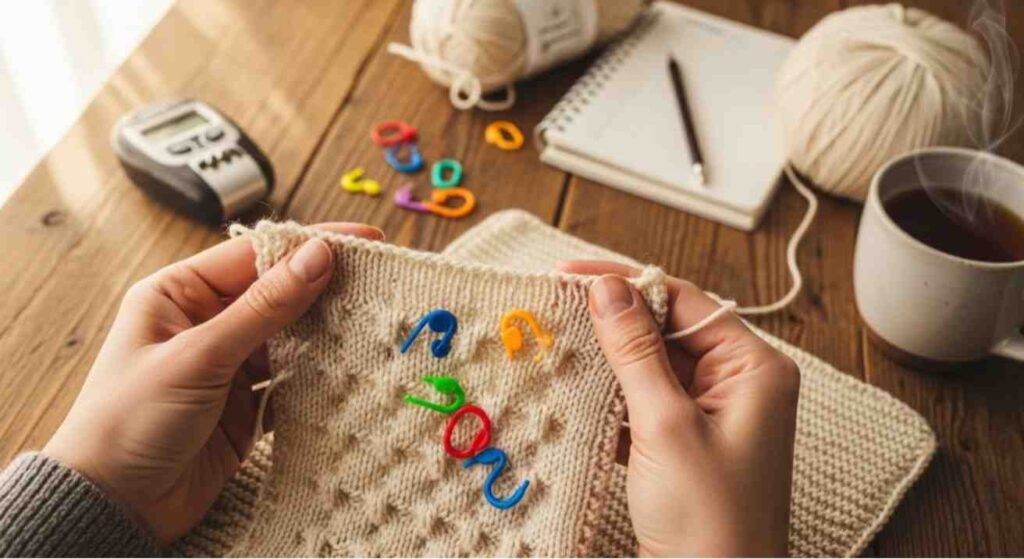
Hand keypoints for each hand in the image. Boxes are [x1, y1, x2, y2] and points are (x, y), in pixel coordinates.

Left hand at [43, 222, 382, 543]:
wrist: (114, 506)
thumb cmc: (129, 421)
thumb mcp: (199, 357)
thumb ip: (263, 308)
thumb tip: (317, 256)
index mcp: (178, 295)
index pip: (254, 256)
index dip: (308, 245)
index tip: (362, 240)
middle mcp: (204, 324)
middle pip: (277, 292)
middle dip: (324, 287)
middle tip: (378, 279)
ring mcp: (226, 365)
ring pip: (289, 336)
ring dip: (325, 332)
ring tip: (370, 321)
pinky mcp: (244, 405)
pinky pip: (291, 379)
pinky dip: (317, 376)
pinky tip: (346, 367)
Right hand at [559, 261, 799, 556]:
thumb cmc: (710, 518)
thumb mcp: (665, 426)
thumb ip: (635, 352)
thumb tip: (608, 288)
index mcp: (754, 369)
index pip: (685, 301)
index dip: (628, 282)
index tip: (571, 274)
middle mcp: (737, 385)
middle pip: (667, 330)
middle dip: (612, 321)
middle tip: (555, 305)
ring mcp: (710, 417)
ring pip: (650, 368)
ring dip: (606, 360)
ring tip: (555, 343)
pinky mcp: (685, 445)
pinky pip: (644, 404)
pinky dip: (610, 398)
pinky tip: (573, 391)